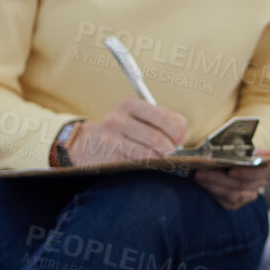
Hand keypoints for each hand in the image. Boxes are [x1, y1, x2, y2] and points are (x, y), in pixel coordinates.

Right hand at [68, 99, 187, 166]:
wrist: (88, 143)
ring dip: (159, 157)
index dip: (175, 130)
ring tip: (158, 156)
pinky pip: (137, 164)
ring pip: (148, 153)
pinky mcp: (108, 157)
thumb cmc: (123, 129)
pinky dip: (148, 164)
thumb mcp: (141, 117)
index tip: (179, 139)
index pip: (161, 116)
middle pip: (156, 137)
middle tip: (169, 150)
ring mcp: (111, 139)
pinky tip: (147, 162)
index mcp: (129, 104)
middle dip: (169, 147)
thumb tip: (182, 133)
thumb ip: (167, 119)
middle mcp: (118, 119)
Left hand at [195, 149, 269, 210]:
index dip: (249, 172)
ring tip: (199, 175)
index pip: (266, 172)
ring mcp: (248, 195)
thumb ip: (243, 148)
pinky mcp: (235, 204)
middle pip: (243, 184)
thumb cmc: (232, 151)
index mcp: (265, 168)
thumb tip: (256, 150)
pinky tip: (202, 182)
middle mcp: (259, 183)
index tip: (231, 170)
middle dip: (221, 177)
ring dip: (214, 183)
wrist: (222, 161)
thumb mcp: (237, 146)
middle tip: (203, 170)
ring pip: (233, 194)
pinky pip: (225, 201)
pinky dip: (212, 190)